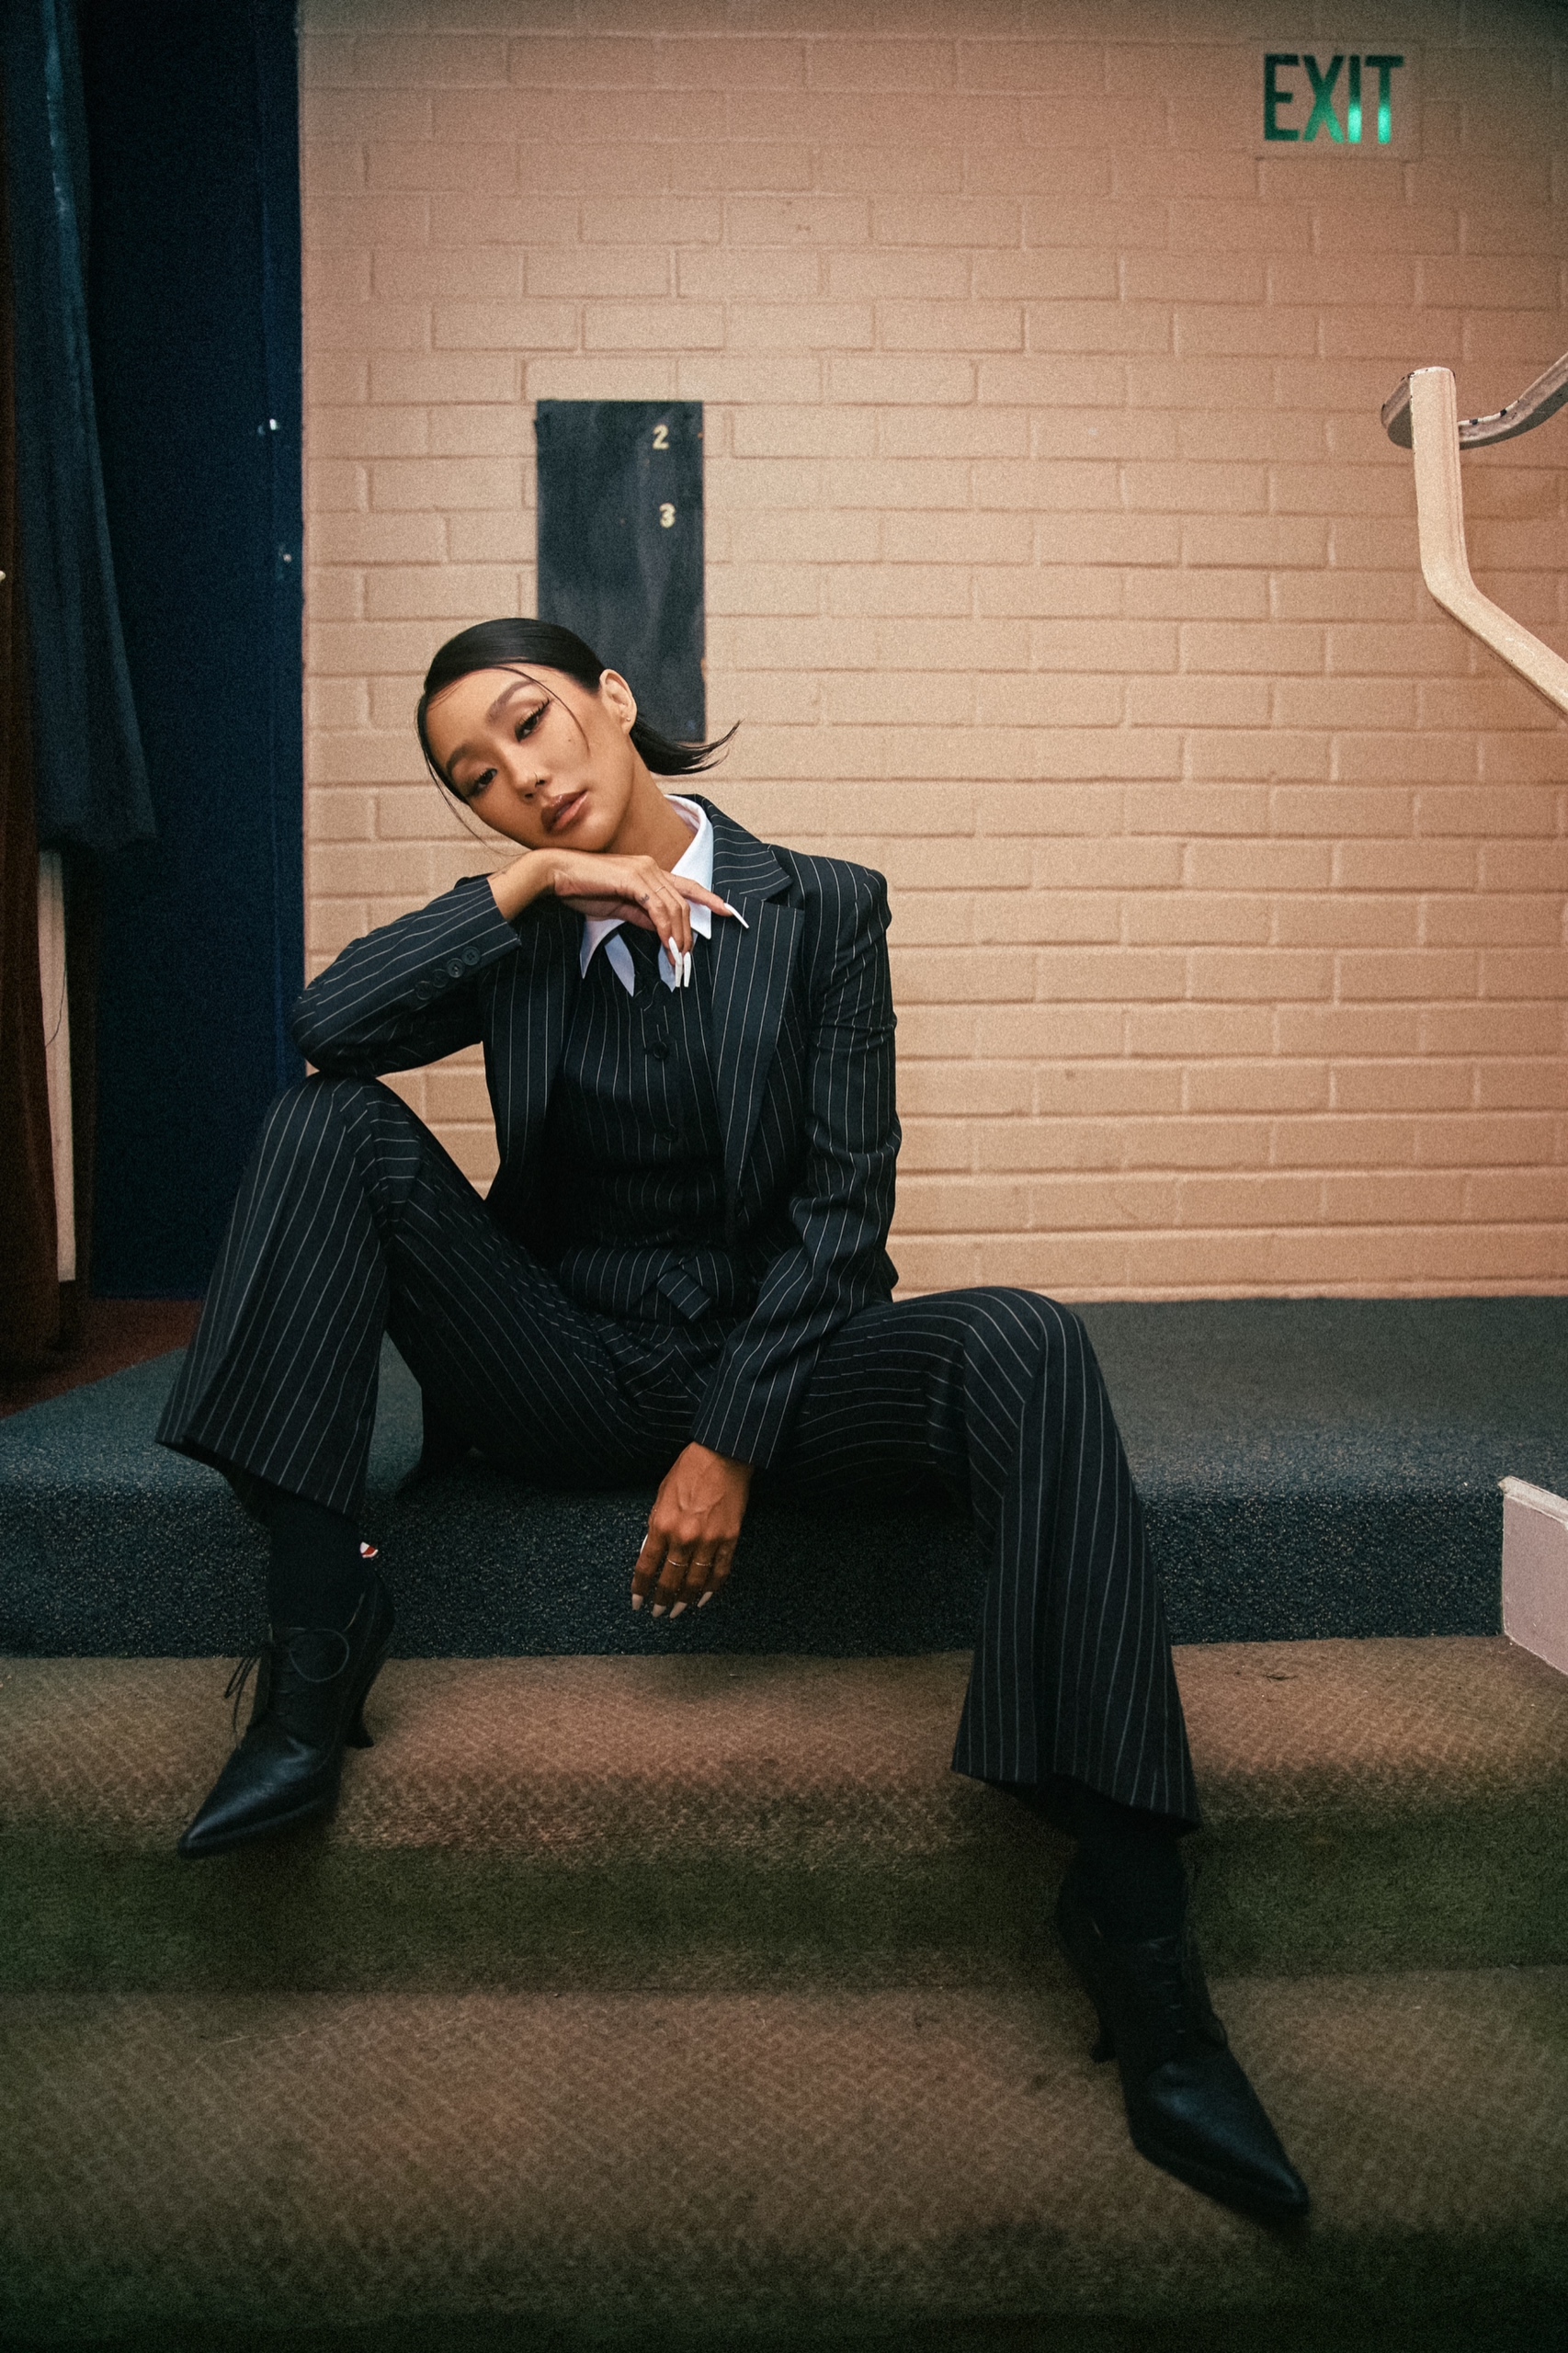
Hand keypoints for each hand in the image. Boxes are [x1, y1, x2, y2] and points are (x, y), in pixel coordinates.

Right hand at [491, 848, 741, 968]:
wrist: (555, 875)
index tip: (727, 912)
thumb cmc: (582, 889)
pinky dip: (665, 930)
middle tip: (686, 959)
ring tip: (677, 960)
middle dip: (689, 933)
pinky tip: (666, 946)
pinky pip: (658, 908)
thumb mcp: (619, 906)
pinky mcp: (633, 878)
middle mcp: (651, 866)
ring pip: (674, 907)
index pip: (687, 885)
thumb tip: (661, 929)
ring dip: (678, 937)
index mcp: (649, 870)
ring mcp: (643, 870)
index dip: (709, 898)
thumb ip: (642, 915)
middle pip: (684, 902)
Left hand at [632, 1443, 752, 1617]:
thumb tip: (652, 1550)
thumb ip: (656, 1526)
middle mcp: (684, 1537)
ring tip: (679, 1610)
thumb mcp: (661, 1496)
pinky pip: (720, 1571)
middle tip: (658, 1612)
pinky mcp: (730, 1539)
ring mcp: (709, 1541)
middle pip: (670, 1580)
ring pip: (695, 1582)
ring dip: (685, 1600)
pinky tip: (704, 1597)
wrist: (722, 1456)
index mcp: (662, 1525)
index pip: (647, 1567)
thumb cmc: (689, 1470)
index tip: (637, 1602)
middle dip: (662, 1600)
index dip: (641, 1588)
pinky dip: (712, 1588)